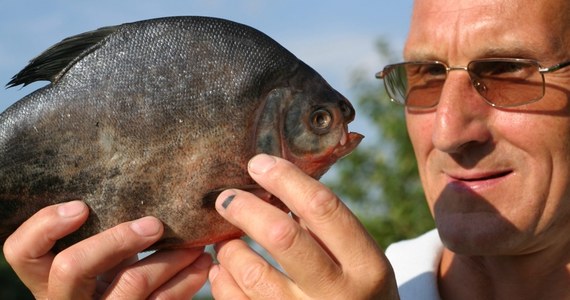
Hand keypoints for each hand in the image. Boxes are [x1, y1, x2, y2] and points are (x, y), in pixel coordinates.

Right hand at [3, 201, 211, 298]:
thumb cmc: (115, 273)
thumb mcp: (100, 255)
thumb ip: (102, 230)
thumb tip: (140, 182)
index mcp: (49, 277)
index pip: (21, 252)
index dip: (44, 226)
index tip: (81, 205)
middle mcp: (66, 299)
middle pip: (71, 267)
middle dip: (116, 239)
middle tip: (154, 224)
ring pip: (129, 286)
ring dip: (169, 259)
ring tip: (195, 245)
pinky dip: (187, 281)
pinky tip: (202, 265)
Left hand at [209, 154, 398, 298]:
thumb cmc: (357, 289)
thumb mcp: (359, 260)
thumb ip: (323, 227)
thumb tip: (271, 184)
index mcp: (366, 265)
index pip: (323, 208)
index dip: (286, 179)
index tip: (258, 163)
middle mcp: (340, 294)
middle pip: (283, 237)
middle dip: (247, 209)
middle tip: (226, 198)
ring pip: (253, 274)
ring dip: (230, 248)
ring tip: (225, 239)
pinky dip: (224, 281)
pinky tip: (224, 269)